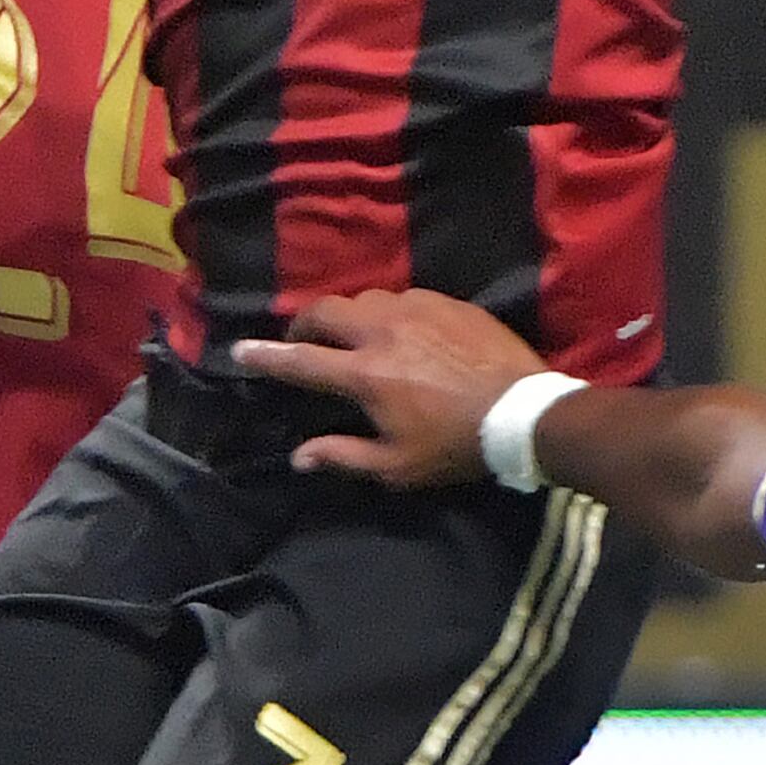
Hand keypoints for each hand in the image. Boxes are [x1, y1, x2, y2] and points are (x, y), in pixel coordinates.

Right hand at [232, 289, 553, 486]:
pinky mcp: (446, 301)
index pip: (301, 361)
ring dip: (348, 317)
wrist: (523, 412)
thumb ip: (343, 456)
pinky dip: (388, 312)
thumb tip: (299, 456)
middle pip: (326, 312)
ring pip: (364, 299)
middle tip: (304, 343)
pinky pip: (403, 298)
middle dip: (305, 325)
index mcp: (365, 374)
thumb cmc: (455, 446)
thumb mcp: (397, 466)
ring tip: (353, 337)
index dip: (266, 356)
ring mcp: (416, 309)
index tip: (241, 350)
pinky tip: (400, 331)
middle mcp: (383, 331)